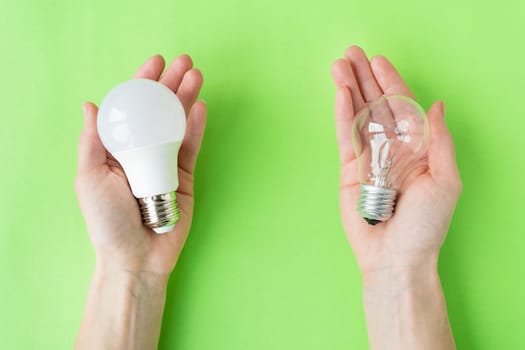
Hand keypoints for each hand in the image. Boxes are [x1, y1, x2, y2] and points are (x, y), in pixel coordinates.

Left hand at [75, 54, 205, 277]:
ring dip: (187, 99)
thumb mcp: (90, 177)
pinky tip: (200, 107)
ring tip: (197, 76)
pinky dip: (195, 126)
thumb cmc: (107, 221)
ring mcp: (165, 162)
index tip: (155, 63)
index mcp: (117, 149)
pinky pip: (190, 147)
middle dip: (171, 85)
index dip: (142, 84)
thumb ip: (92, 141)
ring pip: (177, 124)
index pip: (131, 109)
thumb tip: (91, 104)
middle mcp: (142, 151)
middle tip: (185, 63)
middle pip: (158, 111)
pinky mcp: (185, 176)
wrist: (135, 256)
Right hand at [331, 46, 461, 275]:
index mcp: (417, 148)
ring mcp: (368, 158)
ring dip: (349, 89)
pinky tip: (339, 95)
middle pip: (376, 105)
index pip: (402, 107)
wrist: (396, 257)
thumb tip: (436, 105)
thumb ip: (438, 140)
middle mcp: (391, 149)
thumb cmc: (426, 225)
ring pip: (357, 116)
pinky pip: (345, 137)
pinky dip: (342, 115)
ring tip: (338, 65)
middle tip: (351, 54)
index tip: (378, 61)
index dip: (391, 82)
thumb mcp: (445, 180)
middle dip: (364, 78)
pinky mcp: (348, 170)